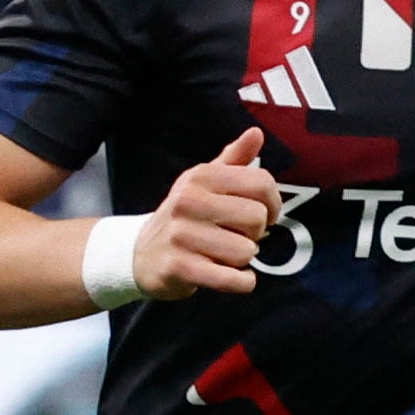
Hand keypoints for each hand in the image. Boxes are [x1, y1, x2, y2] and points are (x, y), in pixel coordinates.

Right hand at [143, 126, 282, 299]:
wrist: (140, 254)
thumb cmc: (185, 217)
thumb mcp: (204, 183)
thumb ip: (234, 160)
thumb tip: (256, 133)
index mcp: (200, 177)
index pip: (261, 183)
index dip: (273, 203)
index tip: (265, 214)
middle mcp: (188, 202)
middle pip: (258, 218)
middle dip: (255, 233)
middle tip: (235, 236)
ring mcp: (181, 235)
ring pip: (247, 251)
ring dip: (242, 259)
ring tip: (221, 253)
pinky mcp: (180, 267)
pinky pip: (233, 279)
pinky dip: (241, 281)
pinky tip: (230, 275)